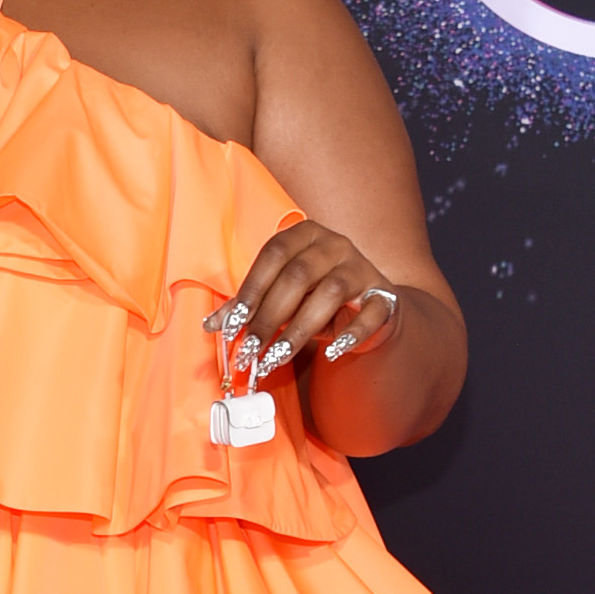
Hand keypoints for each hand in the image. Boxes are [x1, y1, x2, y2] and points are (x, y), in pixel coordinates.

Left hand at [202, 221, 400, 373]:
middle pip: (298, 275)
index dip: (250, 291)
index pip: (272, 255)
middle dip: (269, 317)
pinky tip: (332, 353)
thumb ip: (250, 307)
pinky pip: (370, 313)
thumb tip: (211, 325)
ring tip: (276, 359)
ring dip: (299, 330)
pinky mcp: (383, 296)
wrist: (369, 307)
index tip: (231, 326)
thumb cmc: (316, 299)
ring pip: (331, 293)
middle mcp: (335, 244)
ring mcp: (362, 268)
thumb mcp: (281, 299)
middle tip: (249, 350)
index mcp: (305, 235)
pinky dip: (351, 334)